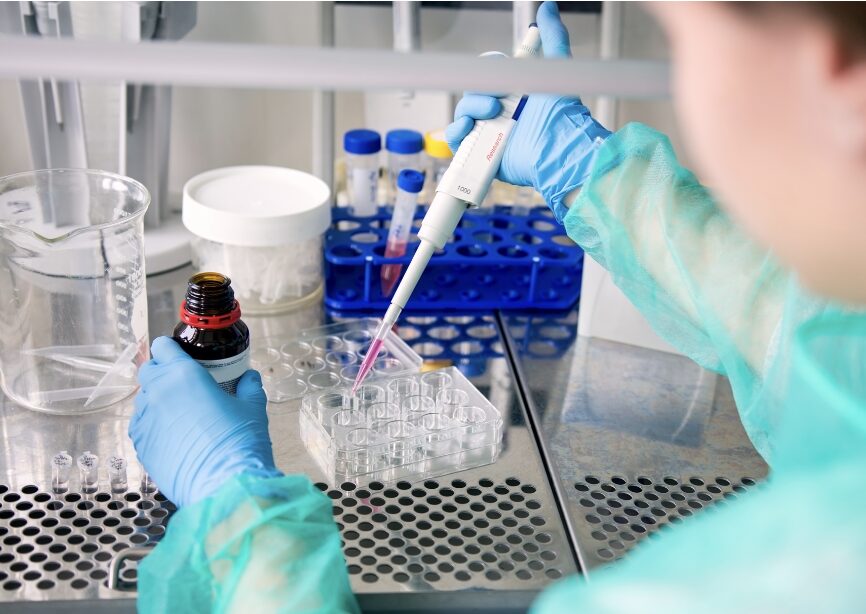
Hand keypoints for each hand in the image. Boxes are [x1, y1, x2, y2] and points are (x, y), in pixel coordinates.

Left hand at [129, 337, 280, 507]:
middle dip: (163, 373)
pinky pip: (142, 425)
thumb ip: (249, 387)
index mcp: (183, 374)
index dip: (172, 349)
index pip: (162, 347)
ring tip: (183, 416)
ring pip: (144, 400)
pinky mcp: (140, 445)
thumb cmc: (240, 442)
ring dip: (159, 401)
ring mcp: (145, 420)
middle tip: (185, 385)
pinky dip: (155, 425)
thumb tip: (249, 378)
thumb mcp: (253, 408)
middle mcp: (158, 392)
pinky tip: (176, 436)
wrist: (224, 485)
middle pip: (149, 370)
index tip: (184, 357)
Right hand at [444, 1, 610, 220]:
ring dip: (471, 109)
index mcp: (513, 93)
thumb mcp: (558, 67)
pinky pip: (456, 138)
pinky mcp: (480, 154)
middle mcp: (499, 112)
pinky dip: (457, 131)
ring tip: (491, 113)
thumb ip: (553, 36)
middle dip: (481, 92)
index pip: (487, 74)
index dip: (490, 70)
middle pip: (472, 93)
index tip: (503, 72)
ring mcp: (489, 133)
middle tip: (499, 99)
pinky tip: (469, 127)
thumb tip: (548, 6)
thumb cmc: (562, 115)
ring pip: (463, 113)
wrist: (559, 148)